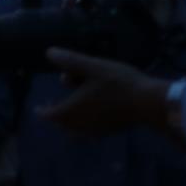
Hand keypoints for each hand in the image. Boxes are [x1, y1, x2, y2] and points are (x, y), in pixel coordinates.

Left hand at [37, 49, 170, 135]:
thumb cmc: (118, 83)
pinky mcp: (107, 133)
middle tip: (59, 101)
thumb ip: (70, 61)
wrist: (147, 103)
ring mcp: (93, 132)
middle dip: (58, 110)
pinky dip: (85, 122)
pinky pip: (89, 131)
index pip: (48, 115)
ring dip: (71, 117)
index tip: (38, 106)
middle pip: (61, 122)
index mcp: (71, 111)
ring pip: (74, 128)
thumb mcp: (93, 67)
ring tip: (77, 103)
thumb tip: (49, 52)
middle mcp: (78, 126)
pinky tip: (95, 111)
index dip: (41, 110)